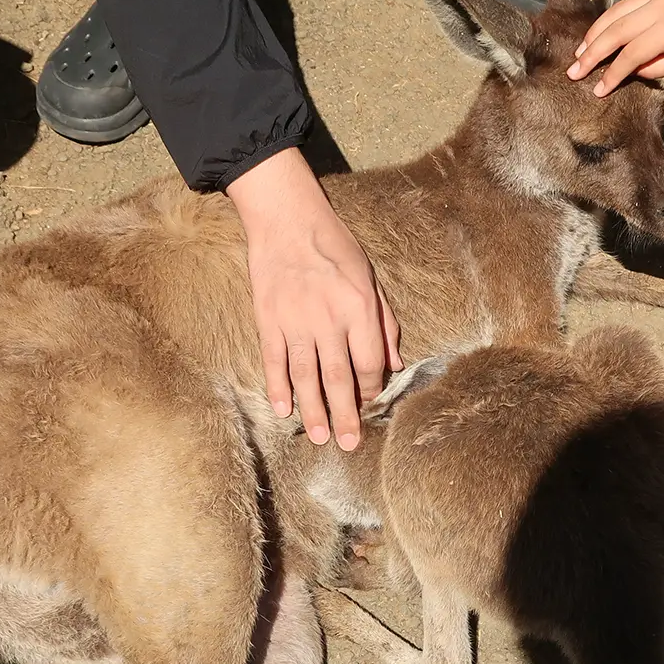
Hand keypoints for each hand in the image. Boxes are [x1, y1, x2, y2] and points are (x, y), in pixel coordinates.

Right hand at [228, 148, 401, 450]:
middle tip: (348, 444)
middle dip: (346, 414)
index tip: (369, 402)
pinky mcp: (268, 319)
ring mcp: (295, 320)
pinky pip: (274, 360)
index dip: (371, 387)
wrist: (286, 219)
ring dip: (314, 409)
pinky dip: (277, 387)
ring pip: (306, 376)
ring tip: (320, 437)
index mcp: (359, 306)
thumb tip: (395, 363)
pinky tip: (283, 410)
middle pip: (339, 376)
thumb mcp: (370, 277)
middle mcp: (328, 317)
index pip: (368, 361)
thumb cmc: (334, 246)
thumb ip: (384, 321)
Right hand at [567, 0, 663, 95]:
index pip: (631, 55)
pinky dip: (608, 20)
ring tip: (580, 54)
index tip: (597, 91)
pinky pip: (625, 4)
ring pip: (615, 14)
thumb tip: (630, 72)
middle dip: (592, 54)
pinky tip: (598, 34)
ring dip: (594, 35)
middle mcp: (661, 7)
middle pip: (616, 32)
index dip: (612, 74)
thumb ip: (657, 68)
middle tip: (573, 72)